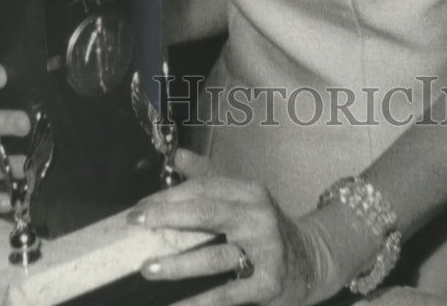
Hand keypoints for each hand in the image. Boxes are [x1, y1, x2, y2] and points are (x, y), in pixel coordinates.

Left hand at [126, 149, 339, 305]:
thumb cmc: (263, 227)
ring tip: (148, 268)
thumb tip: (175, 155)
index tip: (139, 208)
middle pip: (206, 212)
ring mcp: (265, 250)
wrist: (310, 260)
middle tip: (136, 222)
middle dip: (167, 216)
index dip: (168, 196)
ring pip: (213, 255)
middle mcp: (258, 216)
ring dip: (178, 264)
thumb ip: (207, 176)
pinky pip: (227, 293)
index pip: (202, 188)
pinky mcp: (267, 283)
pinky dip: (200, 302)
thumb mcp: (242, 196)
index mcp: (248, 191)